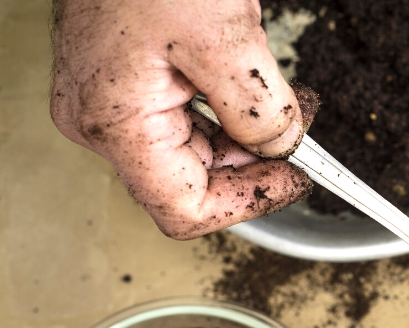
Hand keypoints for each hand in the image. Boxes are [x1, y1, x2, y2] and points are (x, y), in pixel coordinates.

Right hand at [50, 0, 315, 239]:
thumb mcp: (223, 35)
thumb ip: (260, 109)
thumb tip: (284, 147)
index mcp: (115, 123)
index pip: (186, 210)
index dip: (251, 200)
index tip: (297, 176)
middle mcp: (103, 122)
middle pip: (194, 183)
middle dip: (256, 163)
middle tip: (304, 130)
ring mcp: (112, 101)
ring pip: (196, 151)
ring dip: (247, 135)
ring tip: (285, 96)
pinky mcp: (127, 81)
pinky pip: (188, 117)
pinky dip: (229, 109)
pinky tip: (251, 80)